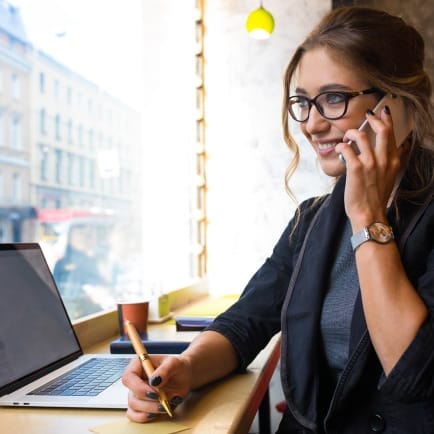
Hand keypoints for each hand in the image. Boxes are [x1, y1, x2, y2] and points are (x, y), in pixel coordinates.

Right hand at [122, 354, 192, 422]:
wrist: (184, 376)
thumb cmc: (178, 366)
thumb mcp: (174, 363)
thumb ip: (165, 370)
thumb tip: (154, 381)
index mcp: (138, 365)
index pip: (128, 378)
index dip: (139, 388)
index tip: (155, 392)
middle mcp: (135, 379)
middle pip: (132, 396)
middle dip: (148, 402)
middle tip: (163, 401)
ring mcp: (137, 393)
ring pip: (134, 407)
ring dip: (149, 410)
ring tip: (164, 406)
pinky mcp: (141, 404)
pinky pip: (135, 415)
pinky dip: (145, 417)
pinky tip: (156, 413)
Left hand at [335, 106, 406, 229]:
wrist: (368, 214)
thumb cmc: (375, 198)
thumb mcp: (390, 177)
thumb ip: (392, 161)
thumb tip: (400, 148)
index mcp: (393, 162)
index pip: (393, 135)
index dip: (387, 120)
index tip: (382, 112)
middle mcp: (384, 160)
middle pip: (382, 130)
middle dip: (374, 118)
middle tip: (367, 116)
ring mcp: (370, 164)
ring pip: (362, 136)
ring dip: (352, 132)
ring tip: (347, 137)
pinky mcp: (356, 168)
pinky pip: (347, 148)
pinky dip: (341, 146)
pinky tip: (339, 149)